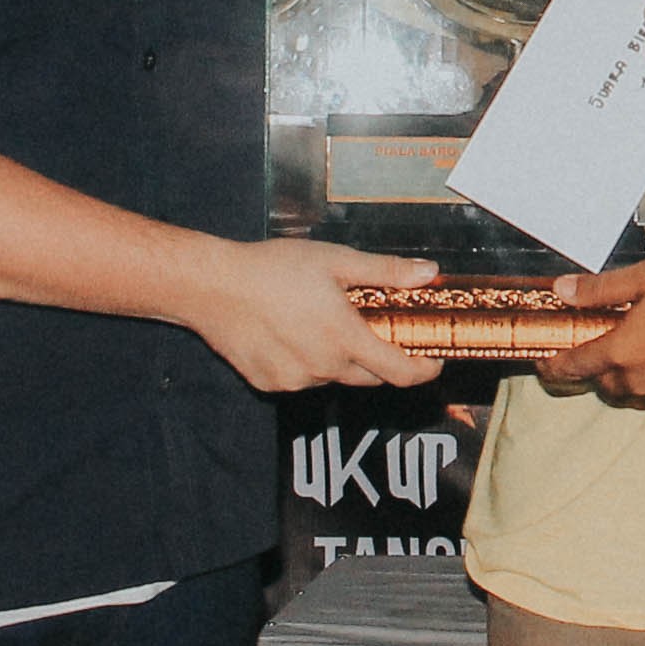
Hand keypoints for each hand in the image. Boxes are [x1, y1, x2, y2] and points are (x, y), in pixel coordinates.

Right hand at [192, 239, 439, 392]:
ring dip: (340, 358)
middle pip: (370, 377)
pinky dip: (307, 363)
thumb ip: (386, 272)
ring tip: (321, 322)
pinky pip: (302, 379)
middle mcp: (323, 367)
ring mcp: (295, 381)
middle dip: (381, 358)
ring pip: (333, 376)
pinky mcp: (270, 384)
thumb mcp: (335, 260)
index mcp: (345, 338)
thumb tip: (429, 273)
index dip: (424, 370)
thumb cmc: (272, 268)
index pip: (401, 372)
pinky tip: (291, 334)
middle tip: (374, 329)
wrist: (211, 287)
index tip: (433, 360)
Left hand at [537, 255, 644, 410]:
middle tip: (600, 340)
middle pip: (602, 381)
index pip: (572, 367)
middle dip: (595, 365)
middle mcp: (639, 381)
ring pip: (631, 391)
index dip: (552, 365)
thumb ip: (599, 289)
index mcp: (621, 352)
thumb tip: (561, 290)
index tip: (542, 362)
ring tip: (637, 344)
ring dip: (626, 373)